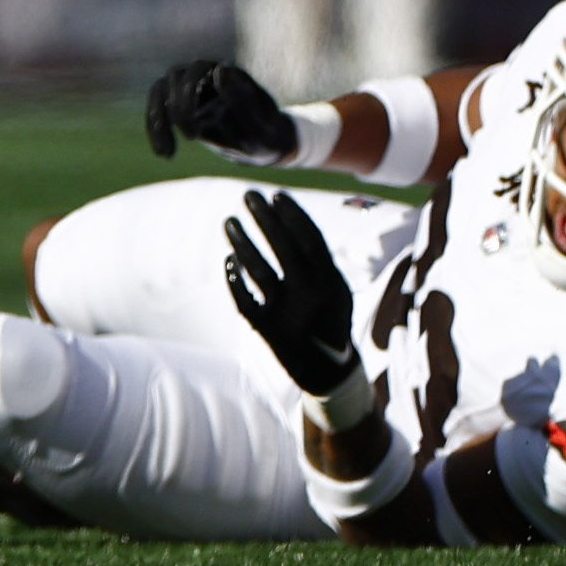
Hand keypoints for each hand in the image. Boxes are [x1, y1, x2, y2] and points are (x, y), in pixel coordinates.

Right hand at [145, 59, 298, 162]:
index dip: (188, 92)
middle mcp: (207, 76)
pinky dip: (156, 129)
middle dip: (177, 106)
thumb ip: (243, 101)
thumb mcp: (261, 126)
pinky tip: (165, 154)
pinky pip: (159, 109)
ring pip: (159, 90)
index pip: (198, 68)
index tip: (197, 127)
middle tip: (191, 137)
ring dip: (157, 119)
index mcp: (228, 73)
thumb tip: (220, 71)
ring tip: (166, 152)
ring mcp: (192, 89)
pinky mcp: (182, 105)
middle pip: (174, 76)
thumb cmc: (268, 136)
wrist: (266, 148)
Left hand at [224, 190, 357, 397]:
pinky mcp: (266, 329)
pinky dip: (234, 279)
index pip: (311, 240)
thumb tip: (292, 220)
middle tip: (249, 195)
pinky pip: (244, 299)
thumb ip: (320, 262)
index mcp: (332, 284)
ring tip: (229, 220)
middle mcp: (310, 296)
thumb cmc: (329, 320)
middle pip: (283, 248)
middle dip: (265, 218)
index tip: (277, 194)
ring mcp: (287, 314)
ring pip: (259, 270)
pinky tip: (228, 260)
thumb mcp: (337, 291)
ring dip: (242, 243)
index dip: (293, 214)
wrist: (327, 371)